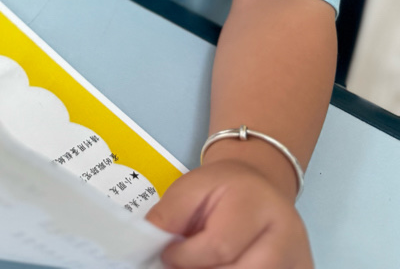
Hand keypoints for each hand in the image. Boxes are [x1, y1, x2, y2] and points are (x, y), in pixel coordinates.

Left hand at [146, 161, 312, 267]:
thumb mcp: (190, 187)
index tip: (168, 255)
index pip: (219, 247)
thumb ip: (168, 216)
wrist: (261, 187)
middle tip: (184, 265)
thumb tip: (148, 247)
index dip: (185, 257)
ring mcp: (299, 262)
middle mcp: (287, 236)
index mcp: (257, 204)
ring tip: (203, 264)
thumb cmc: (223, 189)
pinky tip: (224, 267)